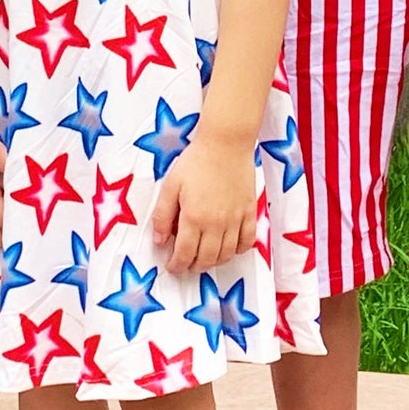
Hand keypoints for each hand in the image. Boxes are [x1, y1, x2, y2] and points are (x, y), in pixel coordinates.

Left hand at [151, 135, 256, 273]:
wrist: (225, 143)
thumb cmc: (196, 161)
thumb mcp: (170, 185)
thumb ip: (162, 215)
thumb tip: (159, 240)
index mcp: (194, 218)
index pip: (184, 254)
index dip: (177, 265)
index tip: (172, 266)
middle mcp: (216, 224)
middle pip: (206, 259)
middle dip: (194, 266)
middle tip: (187, 263)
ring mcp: (235, 220)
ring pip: (226, 255)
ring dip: (214, 262)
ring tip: (205, 257)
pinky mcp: (249, 212)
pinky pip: (247, 241)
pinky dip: (238, 250)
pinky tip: (229, 247)